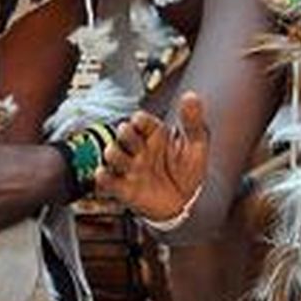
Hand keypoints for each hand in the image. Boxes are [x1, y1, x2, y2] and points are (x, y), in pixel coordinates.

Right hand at [95, 92, 209, 225]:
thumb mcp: (197, 145)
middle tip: (135, 142)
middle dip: (125, 134)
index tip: (141, 122)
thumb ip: (193, 122)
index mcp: (155, 135)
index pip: (140, 119)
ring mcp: (130, 167)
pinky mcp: (123, 187)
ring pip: (111, 153)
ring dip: (115, 154)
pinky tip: (110, 175)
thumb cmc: (187, 171)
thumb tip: (191, 96)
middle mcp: (140, 149)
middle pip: (122, 133)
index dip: (140, 120)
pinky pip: (105, 180)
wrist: (184, 203)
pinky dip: (103, 177)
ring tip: (128, 160)